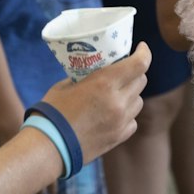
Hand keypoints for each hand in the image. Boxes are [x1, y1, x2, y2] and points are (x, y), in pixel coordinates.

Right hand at [38, 43, 150, 162]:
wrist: (49, 146)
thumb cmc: (53, 113)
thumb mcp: (66, 85)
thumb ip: (85, 78)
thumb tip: (93, 72)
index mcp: (105, 83)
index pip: (139, 64)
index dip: (144, 52)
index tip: (141, 47)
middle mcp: (118, 102)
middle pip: (141, 81)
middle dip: (135, 72)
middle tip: (124, 70)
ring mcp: (120, 121)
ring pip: (138, 101)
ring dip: (131, 94)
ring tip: (117, 93)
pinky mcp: (118, 137)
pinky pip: (132, 121)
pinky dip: (127, 115)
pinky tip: (114, 114)